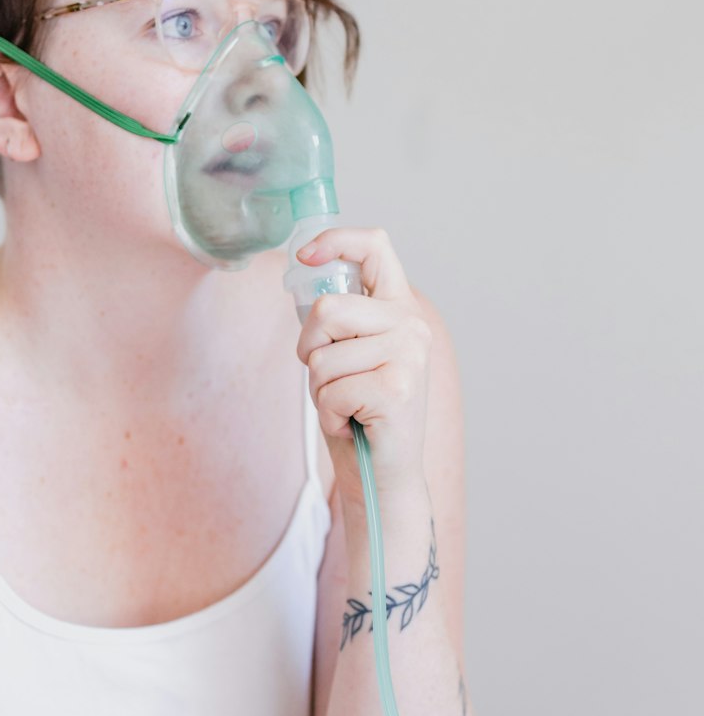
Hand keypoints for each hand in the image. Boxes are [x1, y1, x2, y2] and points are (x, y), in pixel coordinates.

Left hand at [295, 226, 431, 497]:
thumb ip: (339, 319)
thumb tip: (304, 269)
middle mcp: (411, 325)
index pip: (375, 247)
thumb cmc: (360, 413)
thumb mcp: (348, 355)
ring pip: (323, 356)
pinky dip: (328, 414)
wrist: (384, 475)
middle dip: (310, 347)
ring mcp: (409, 356)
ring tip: (347, 406)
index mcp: (399, 308)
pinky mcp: (397, 389)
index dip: (337, 240)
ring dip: (320, 390)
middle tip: (328, 378)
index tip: (305, 256)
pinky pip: (330, 390)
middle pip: (328, 307)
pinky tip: (352, 424)